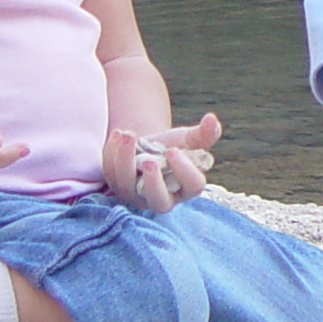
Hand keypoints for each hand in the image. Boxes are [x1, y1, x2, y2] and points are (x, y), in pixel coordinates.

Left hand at [104, 113, 220, 212]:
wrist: (148, 148)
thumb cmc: (173, 147)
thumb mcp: (189, 139)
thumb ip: (204, 133)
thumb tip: (211, 119)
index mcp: (186, 188)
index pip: (193, 186)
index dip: (185, 171)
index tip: (174, 151)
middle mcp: (161, 198)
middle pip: (159, 202)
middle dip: (153, 182)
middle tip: (150, 161)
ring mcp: (136, 196)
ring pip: (127, 186)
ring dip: (126, 159)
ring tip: (128, 134)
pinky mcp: (117, 187)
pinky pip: (110, 174)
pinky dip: (112, 153)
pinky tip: (118, 134)